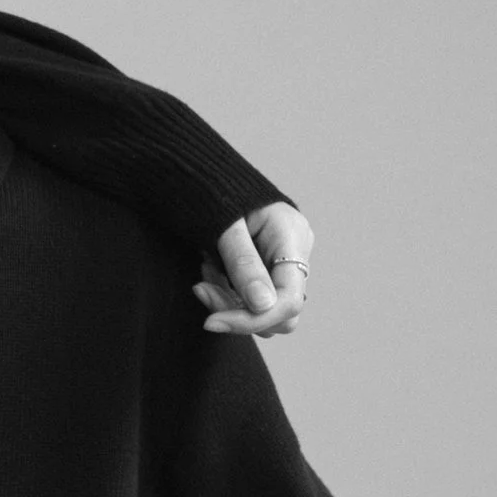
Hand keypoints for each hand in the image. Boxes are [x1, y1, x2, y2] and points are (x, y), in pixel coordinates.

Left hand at [194, 201, 312, 339]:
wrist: (206, 174)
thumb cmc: (214, 191)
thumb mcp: (225, 225)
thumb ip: (243, 263)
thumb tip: (263, 306)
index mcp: (292, 237)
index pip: (289, 300)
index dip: (253, 319)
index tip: (211, 322)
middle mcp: (295, 254)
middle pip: (279, 313)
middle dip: (236, 310)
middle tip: (200, 288)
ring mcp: (284, 264)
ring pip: (263, 311)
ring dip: (228, 302)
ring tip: (205, 271)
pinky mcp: (268, 271)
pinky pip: (251, 300)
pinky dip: (226, 294)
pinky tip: (210, 271)